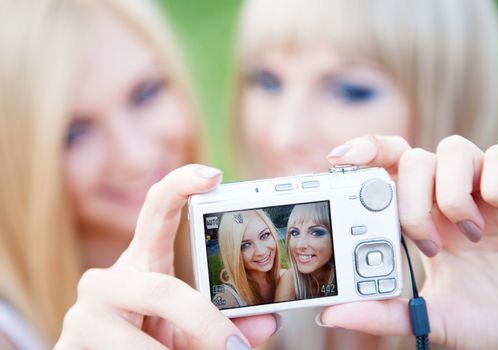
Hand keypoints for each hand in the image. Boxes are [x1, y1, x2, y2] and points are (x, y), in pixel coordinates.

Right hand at [55, 164, 276, 349]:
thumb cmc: (146, 340)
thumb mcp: (186, 329)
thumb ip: (222, 323)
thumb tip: (268, 321)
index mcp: (141, 263)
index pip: (156, 210)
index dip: (180, 185)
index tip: (211, 175)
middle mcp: (107, 279)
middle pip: (161, 288)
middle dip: (203, 322)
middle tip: (234, 346)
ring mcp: (84, 311)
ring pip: (142, 338)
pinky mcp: (70, 344)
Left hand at [320, 135, 497, 349]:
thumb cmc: (494, 318)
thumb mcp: (434, 318)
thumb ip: (385, 313)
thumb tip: (331, 315)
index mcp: (424, 220)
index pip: (387, 170)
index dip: (364, 155)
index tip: (337, 160)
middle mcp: (449, 197)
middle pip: (413, 158)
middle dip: (411, 198)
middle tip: (428, 244)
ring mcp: (485, 189)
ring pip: (452, 149)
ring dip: (452, 193)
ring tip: (471, 235)